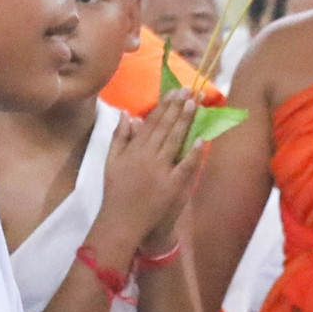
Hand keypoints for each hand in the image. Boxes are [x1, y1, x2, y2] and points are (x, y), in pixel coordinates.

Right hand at [99, 91, 200, 251]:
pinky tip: (201, 139)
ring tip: (194, 104)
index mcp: (133, 150)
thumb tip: (128, 115)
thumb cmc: (116, 192)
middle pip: (165, 128)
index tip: (175, 91)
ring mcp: (160, 171)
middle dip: (178, 107)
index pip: (152, 123)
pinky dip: (192, 153)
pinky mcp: (171, 186)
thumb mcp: (111, 162)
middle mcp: (146, 157)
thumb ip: (120, 138)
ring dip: (185, 122)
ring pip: (174, 141)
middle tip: (189, 90)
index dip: (164, 106)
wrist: (121, 221)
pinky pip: (184, 167)